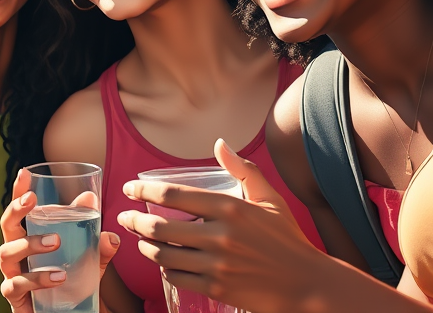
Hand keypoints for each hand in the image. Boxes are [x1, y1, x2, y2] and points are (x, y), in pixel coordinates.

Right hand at [0, 168, 118, 312]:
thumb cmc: (69, 284)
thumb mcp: (87, 262)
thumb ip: (96, 247)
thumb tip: (111, 233)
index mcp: (29, 237)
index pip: (21, 210)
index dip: (19, 191)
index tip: (25, 172)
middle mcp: (16, 253)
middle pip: (6, 226)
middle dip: (16, 209)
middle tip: (32, 201)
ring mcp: (12, 275)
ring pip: (7, 252)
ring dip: (30, 243)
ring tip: (55, 242)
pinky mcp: (14, 297)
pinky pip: (17, 285)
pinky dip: (37, 278)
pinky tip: (58, 277)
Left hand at [116, 139, 323, 312]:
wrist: (307, 286)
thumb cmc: (287, 239)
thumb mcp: (269, 198)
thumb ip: (242, 169)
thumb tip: (219, 143)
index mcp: (230, 208)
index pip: (173, 195)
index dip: (144, 190)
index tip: (129, 188)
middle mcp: (220, 236)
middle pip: (160, 227)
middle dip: (134, 220)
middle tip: (125, 216)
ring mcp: (217, 265)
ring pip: (163, 254)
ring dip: (145, 246)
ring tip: (139, 239)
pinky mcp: (217, 288)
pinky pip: (177, 277)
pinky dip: (164, 268)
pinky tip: (162, 261)